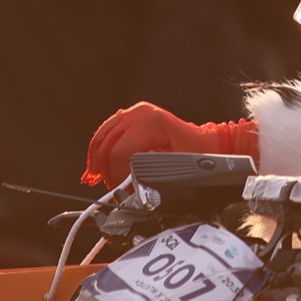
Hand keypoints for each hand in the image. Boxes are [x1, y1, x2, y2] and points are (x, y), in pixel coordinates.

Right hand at [83, 104, 257, 186]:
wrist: (204, 141)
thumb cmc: (196, 154)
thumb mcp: (177, 165)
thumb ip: (151, 172)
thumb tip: (129, 183)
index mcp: (150, 124)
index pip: (119, 152)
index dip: (116, 175)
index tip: (119, 188)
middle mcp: (140, 114)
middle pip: (107, 145)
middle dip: (105, 169)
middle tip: (109, 187)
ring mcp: (134, 112)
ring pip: (103, 136)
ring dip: (97, 159)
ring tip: (96, 177)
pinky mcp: (131, 115)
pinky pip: (107, 131)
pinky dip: (99, 148)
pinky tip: (97, 164)